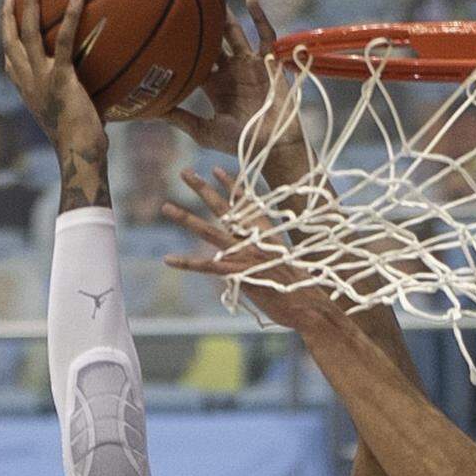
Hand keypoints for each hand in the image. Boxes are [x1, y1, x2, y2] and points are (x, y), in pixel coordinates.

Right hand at [1, 0, 105, 157]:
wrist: (80, 156)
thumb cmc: (83, 147)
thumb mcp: (76, 122)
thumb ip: (80, 106)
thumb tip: (104, 102)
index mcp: (29, 93)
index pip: (11, 63)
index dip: (8, 43)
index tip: (8, 26)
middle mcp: (29, 82)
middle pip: (11, 40)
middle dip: (9, 14)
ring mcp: (42, 78)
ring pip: (28, 31)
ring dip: (30, 2)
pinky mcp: (61, 77)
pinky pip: (64, 39)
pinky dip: (70, 16)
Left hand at [162, 167, 338, 329]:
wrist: (309, 305)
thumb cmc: (303, 290)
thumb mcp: (287, 266)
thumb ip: (270, 257)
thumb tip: (262, 259)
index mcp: (266, 235)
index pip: (246, 204)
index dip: (231, 186)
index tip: (217, 170)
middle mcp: (252, 240)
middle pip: (223, 209)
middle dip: (202, 189)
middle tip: (184, 172)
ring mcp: (243, 255)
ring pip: (208, 231)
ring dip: (185, 218)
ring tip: (165, 206)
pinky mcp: (237, 274)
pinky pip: (206, 266)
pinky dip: (186, 263)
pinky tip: (168, 259)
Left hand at [163, 0, 302, 160]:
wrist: (270, 148)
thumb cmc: (239, 143)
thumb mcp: (203, 131)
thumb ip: (179, 118)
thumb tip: (148, 109)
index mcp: (215, 85)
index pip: (196, 58)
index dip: (183, 44)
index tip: (164, 26)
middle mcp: (231, 72)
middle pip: (213, 41)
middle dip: (202, 23)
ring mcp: (250, 66)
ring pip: (235, 34)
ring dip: (224, 15)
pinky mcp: (269, 64)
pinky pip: (266, 36)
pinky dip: (260, 17)